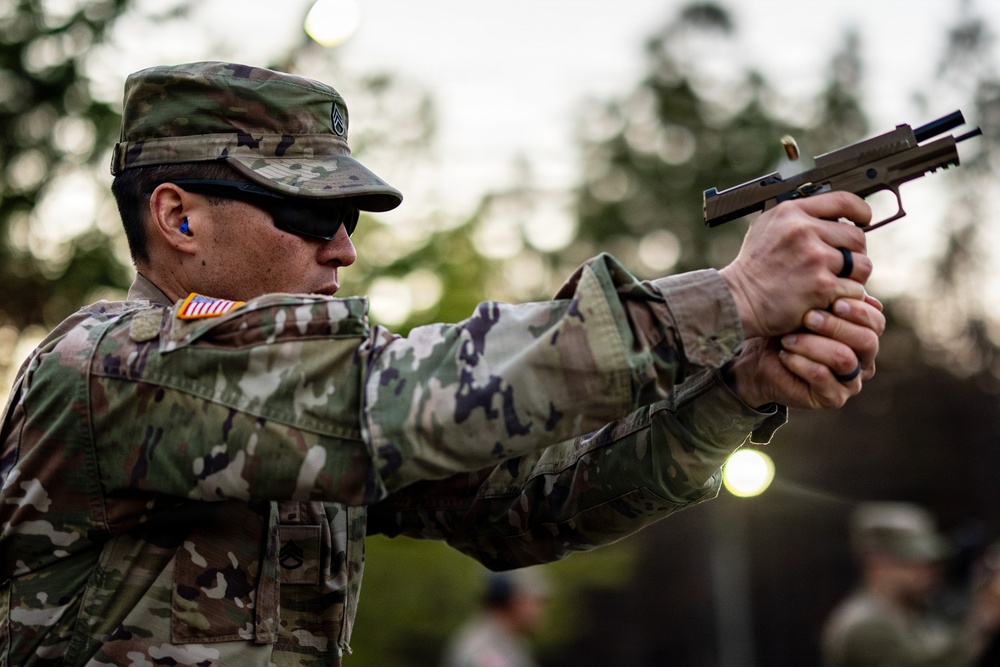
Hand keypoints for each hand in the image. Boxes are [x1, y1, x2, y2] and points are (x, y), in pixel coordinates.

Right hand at [719, 192, 872, 338]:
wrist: (737, 300)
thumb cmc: (752, 268)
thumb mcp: (765, 228)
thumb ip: (796, 218)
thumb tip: (828, 214)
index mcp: (791, 213)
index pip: (842, 201)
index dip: (860, 210)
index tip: (864, 218)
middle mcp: (804, 231)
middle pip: (856, 236)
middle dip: (854, 252)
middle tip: (842, 264)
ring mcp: (815, 258)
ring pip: (861, 264)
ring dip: (854, 276)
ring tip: (837, 283)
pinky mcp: (822, 286)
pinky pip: (853, 289)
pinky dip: (846, 297)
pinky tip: (829, 299)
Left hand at [725, 293, 883, 409]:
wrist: (759, 358)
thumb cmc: (787, 327)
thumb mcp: (809, 306)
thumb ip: (832, 294)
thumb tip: (853, 276)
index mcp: (866, 334)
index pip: (876, 321)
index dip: (858, 310)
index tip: (833, 300)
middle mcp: (864, 359)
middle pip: (867, 340)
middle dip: (836, 326)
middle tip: (808, 317)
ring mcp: (851, 381)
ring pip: (844, 359)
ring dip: (813, 344)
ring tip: (787, 338)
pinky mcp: (833, 397)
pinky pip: (822, 378)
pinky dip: (801, 363)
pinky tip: (785, 354)